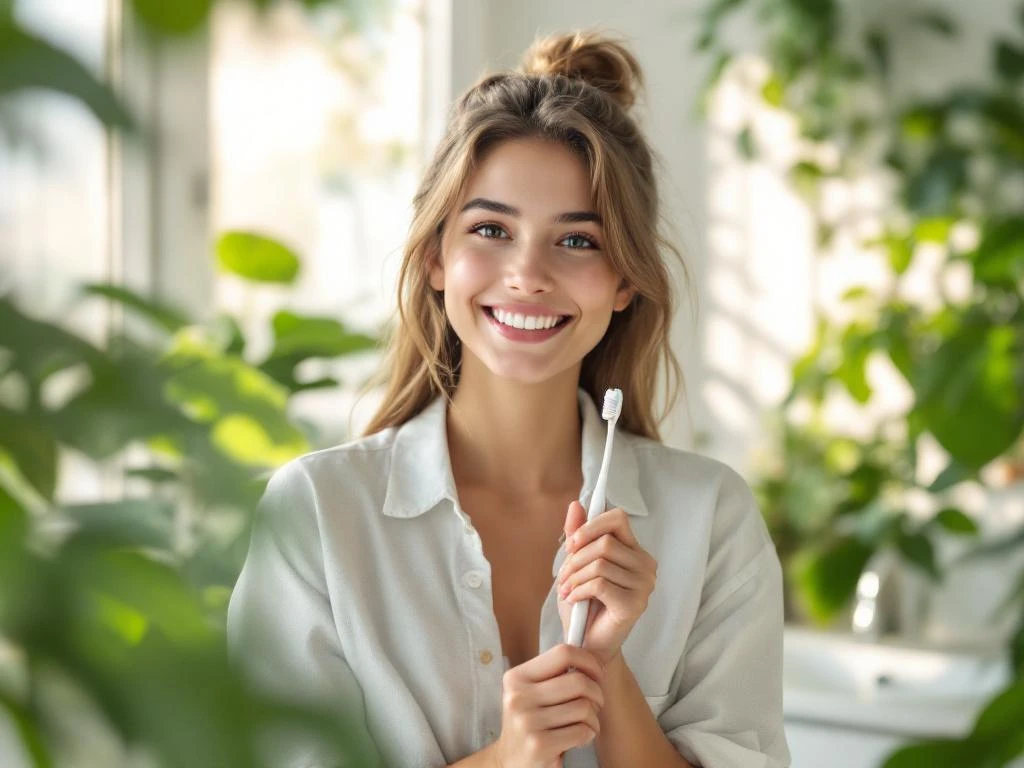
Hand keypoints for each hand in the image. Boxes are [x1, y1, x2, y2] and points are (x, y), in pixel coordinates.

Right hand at [489, 644, 605, 767]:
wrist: (510, 761)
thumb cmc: (530, 723)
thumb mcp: (531, 693)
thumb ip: (554, 674)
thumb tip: (591, 657)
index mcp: (517, 678)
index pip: (563, 653)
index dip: (588, 660)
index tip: (597, 673)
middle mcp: (518, 697)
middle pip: (578, 681)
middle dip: (597, 693)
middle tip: (596, 703)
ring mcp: (527, 722)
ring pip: (584, 707)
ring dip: (593, 718)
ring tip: (585, 724)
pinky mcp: (539, 746)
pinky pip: (582, 731)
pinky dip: (588, 734)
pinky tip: (579, 738)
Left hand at [556, 502, 657, 667]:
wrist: (585, 645)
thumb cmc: (583, 605)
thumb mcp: (576, 565)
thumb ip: (578, 536)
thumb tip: (575, 505)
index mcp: (635, 551)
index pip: (618, 518)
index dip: (591, 526)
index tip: (572, 544)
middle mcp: (646, 566)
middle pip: (605, 542)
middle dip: (575, 558)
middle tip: (563, 577)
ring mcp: (644, 586)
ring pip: (600, 563)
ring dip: (574, 577)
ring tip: (566, 590)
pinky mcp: (635, 605)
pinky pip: (600, 584)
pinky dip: (579, 590)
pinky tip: (573, 600)